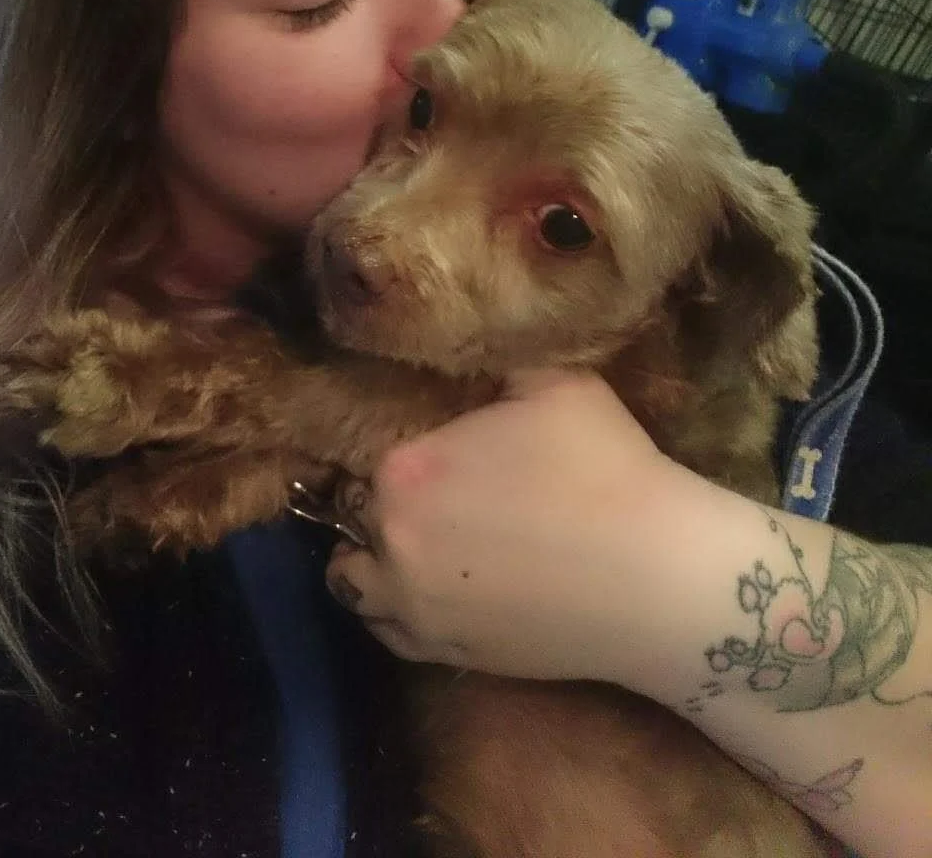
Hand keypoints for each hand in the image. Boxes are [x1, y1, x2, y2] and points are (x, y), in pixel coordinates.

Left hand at [327, 368, 691, 687]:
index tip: (420, 448)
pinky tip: (423, 589)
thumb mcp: (551, 380)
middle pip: (353, 517)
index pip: (362, 456)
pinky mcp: (447, 654)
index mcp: (405, 470)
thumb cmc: (606, 469)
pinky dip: (393, 610)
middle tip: (424, 492)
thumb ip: (492, 368)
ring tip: (409, 543)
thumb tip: (469, 356)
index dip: (391, 450)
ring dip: (368, 559)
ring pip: (352, 582)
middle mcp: (392, 542)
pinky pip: (388, 634)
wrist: (658, 580)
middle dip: (377, 502)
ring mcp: (416, 607)